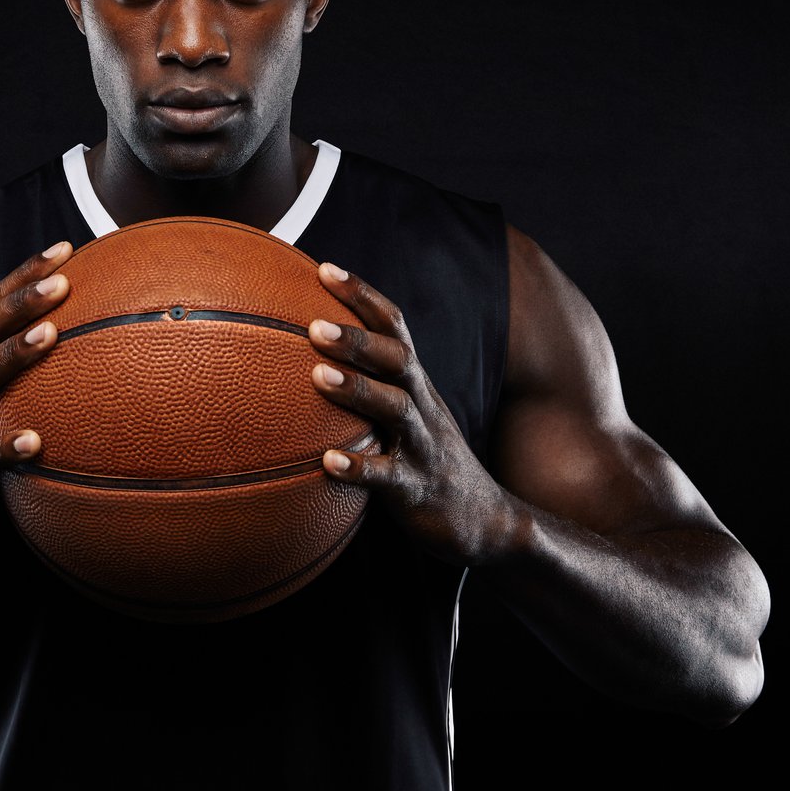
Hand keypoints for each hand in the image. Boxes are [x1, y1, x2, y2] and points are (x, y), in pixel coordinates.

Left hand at [308, 261, 513, 563]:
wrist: (486, 521)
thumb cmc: (425, 459)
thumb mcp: (403, 416)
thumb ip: (367, 385)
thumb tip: (303, 359)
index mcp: (415, 384)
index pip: (393, 328)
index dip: (363, 296)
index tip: (325, 269)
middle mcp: (423, 406)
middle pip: (396, 360)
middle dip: (358, 339)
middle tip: (314, 325)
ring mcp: (422, 446)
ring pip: (395, 410)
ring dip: (357, 390)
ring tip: (317, 376)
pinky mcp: (417, 489)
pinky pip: (387, 476)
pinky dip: (358, 468)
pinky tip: (326, 461)